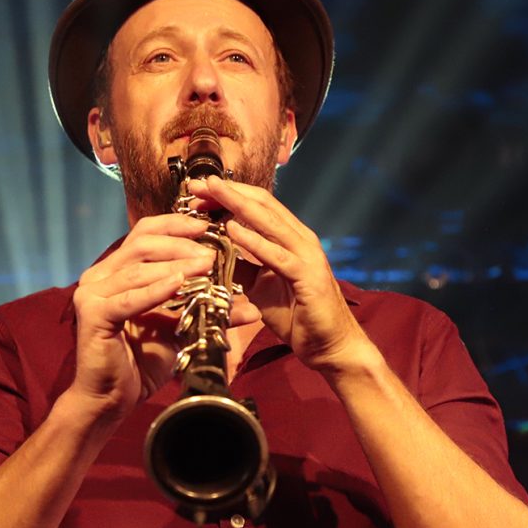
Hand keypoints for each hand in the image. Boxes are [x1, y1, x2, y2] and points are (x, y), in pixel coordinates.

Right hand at [68, 214, 215, 423]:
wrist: (113, 398)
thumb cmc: (143, 361)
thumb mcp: (182, 330)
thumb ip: (209, 312)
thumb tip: (250, 308)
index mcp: (117, 270)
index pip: (146, 233)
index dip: (177, 225)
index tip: (209, 226)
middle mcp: (101, 275)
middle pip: (142, 242)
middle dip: (181, 242)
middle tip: (212, 250)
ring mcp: (92, 292)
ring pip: (138, 267)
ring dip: (175, 264)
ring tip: (205, 264)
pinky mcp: (93, 314)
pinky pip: (129, 298)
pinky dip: (156, 289)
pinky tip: (179, 283)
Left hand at [188, 177, 368, 374]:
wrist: (328, 345)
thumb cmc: (296, 315)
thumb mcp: (259, 286)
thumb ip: (240, 266)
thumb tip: (212, 252)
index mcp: (290, 238)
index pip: (258, 206)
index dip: (230, 195)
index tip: (199, 191)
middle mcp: (300, 239)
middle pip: (262, 205)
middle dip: (229, 192)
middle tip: (199, 183)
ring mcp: (306, 254)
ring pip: (269, 222)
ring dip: (237, 205)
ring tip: (212, 193)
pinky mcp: (307, 275)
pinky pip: (275, 254)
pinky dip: (252, 240)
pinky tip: (231, 230)